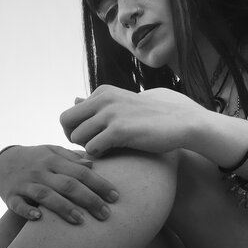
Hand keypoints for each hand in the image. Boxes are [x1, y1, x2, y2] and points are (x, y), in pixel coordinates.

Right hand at [0, 144, 119, 224]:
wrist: (1, 161)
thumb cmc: (34, 159)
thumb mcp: (52, 152)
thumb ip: (71, 158)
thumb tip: (93, 163)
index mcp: (54, 159)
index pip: (81, 172)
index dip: (99, 184)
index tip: (115, 197)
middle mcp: (41, 171)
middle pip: (68, 184)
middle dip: (89, 199)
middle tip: (105, 214)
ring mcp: (25, 183)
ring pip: (46, 195)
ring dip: (64, 207)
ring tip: (81, 220)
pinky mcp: (11, 196)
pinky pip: (19, 204)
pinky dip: (27, 211)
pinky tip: (39, 218)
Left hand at [60, 85, 207, 156]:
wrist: (182, 122)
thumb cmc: (152, 117)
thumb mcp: (122, 103)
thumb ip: (98, 103)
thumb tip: (75, 99)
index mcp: (102, 92)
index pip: (69, 114)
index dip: (76, 131)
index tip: (91, 138)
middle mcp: (103, 99)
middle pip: (65, 122)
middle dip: (73, 139)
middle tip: (90, 147)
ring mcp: (111, 113)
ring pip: (76, 136)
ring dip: (86, 148)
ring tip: (105, 150)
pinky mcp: (120, 130)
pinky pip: (92, 148)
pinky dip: (98, 155)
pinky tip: (112, 153)